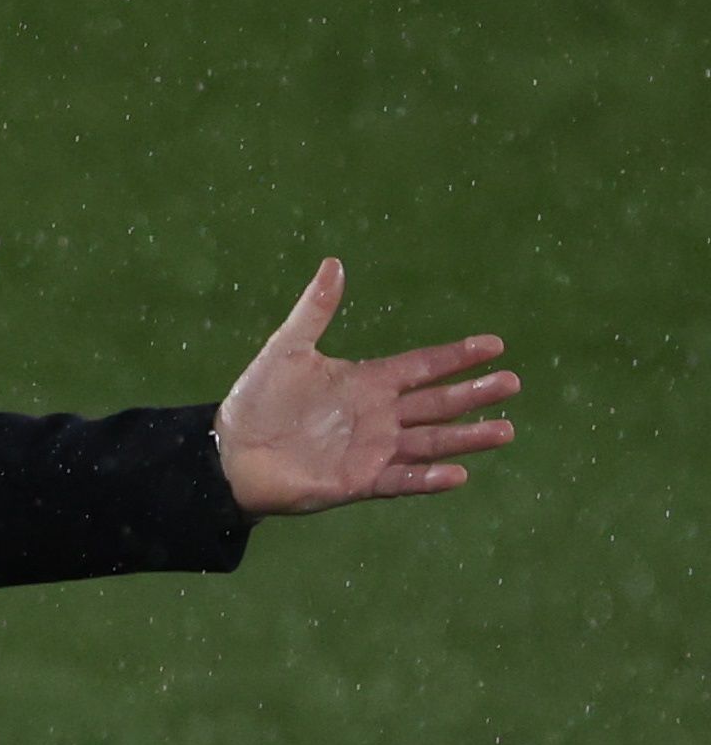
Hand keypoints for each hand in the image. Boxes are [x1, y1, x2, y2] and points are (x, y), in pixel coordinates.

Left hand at [215, 258, 518, 516]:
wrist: (231, 451)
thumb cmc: (257, 400)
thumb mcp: (286, 350)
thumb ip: (315, 310)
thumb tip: (334, 263)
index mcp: (367, 381)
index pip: (423, 366)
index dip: (457, 356)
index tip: (495, 345)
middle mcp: (379, 415)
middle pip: (438, 403)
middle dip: (475, 394)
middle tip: (513, 383)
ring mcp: (373, 450)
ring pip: (431, 442)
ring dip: (467, 438)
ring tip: (505, 430)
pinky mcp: (359, 481)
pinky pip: (401, 480)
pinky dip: (428, 478)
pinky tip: (458, 474)